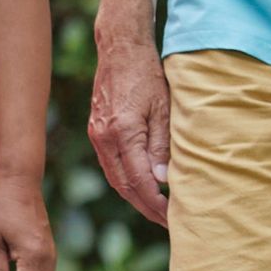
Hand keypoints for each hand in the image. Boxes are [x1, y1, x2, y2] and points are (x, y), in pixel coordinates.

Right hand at [87, 36, 172, 226]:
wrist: (120, 48)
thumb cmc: (147, 74)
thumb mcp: (163, 108)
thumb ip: (161, 145)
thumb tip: (162, 180)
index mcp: (122, 133)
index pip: (140, 182)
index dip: (156, 204)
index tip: (173, 217)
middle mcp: (104, 138)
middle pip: (123, 186)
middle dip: (146, 207)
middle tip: (168, 221)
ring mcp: (97, 134)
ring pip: (114, 178)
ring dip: (135, 196)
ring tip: (156, 208)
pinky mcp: (96, 130)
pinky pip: (110, 165)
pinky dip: (125, 180)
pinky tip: (140, 185)